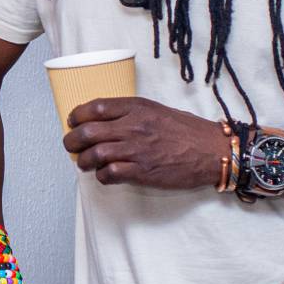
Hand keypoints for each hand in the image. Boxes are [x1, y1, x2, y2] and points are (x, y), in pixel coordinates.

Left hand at [63, 97, 225, 189]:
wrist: (212, 151)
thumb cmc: (186, 130)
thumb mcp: (156, 110)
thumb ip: (129, 113)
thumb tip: (101, 120)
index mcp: (136, 108)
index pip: (94, 107)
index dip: (77, 116)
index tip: (73, 122)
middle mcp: (133, 126)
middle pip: (87, 132)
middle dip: (72, 141)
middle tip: (72, 146)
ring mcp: (136, 150)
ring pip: (93, 154)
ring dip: (83, 161)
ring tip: (85, 163)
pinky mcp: (142, 171)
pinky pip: (109, 174)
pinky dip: (102, 176)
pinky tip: (105, 175)